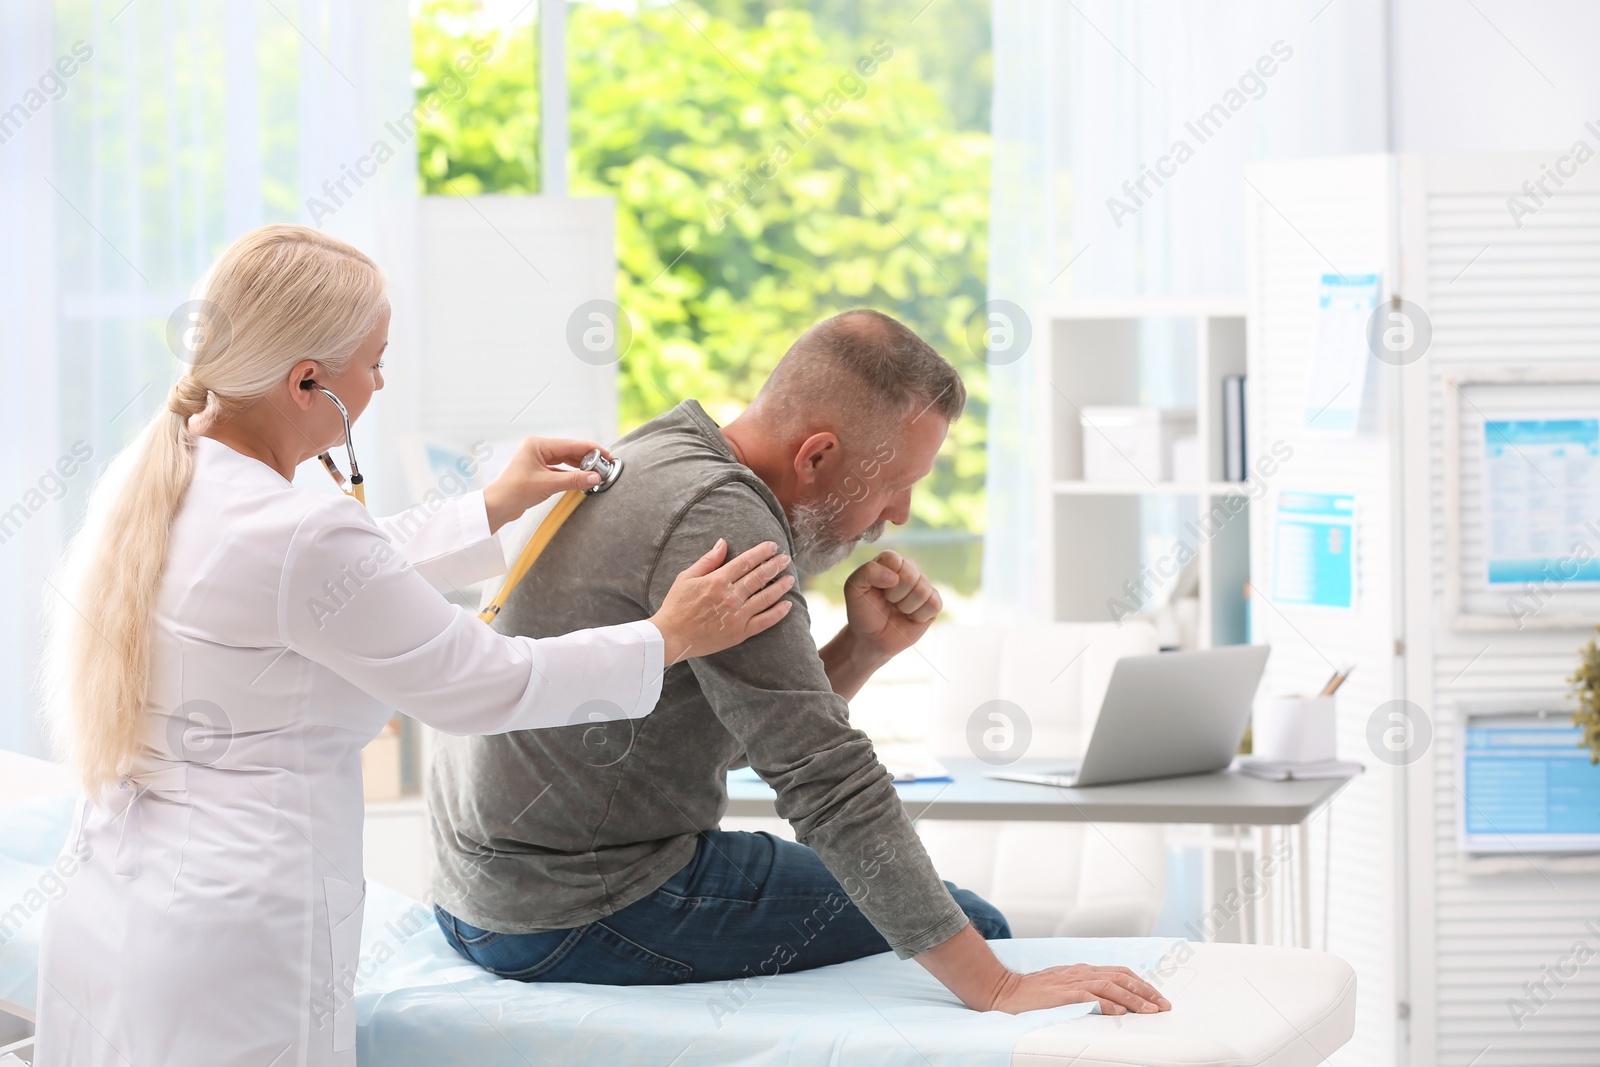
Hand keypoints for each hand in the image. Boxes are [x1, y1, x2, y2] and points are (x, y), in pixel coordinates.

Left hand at [482, 437, 610, 533]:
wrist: (497, 507)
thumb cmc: (515, 491)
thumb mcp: (548, 484)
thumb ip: (574, 480)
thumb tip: (595, 477)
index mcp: (537, 444)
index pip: (571, 444)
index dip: (591, 450)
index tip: (607, 456)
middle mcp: (537, 449)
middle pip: (569, 451)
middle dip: (587, 459)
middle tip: (604, 467)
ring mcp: (537, 460)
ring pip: (565, 461)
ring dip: (580, 467)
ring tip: (596, 473)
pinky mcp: (538, 471)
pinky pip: (560, 469)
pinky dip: (571, 474)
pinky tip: (581, 479)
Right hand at [650, 540, 795, 664]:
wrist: (671, 636)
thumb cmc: (676, 606)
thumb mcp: (686, 577)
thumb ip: (707, 560)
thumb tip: (723, 543)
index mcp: (717, 581)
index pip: (746, 562)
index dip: (761, 552)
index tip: (772, 546)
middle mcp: (730, 597)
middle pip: (759, 577)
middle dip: (775, 565)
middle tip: (786, 558)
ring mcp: (737, 616)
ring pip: (766, 597)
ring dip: (780, 586)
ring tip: (790, 578)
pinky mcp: (740, 633)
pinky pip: (764, 622)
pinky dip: (778, 613)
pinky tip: (788, 605)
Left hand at [840, 550, 941, 664]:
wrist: (872, 638)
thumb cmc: (863, 611)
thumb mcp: (853, 588)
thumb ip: (867, 572)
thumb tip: (895, 578)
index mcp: (889, 562)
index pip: (893, 559)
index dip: (883, 577)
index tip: (876, 589)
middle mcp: (908, 570)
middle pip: (910, 574)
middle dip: (894, 594)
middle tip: (887, 601)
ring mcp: (922, 586)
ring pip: (922, 591)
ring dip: (905, 606)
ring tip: (897, 610)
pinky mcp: (933, 603)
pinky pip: (934, 604)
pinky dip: (918, 616)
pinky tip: (910, 617)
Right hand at [912, 922, 1170, 1016]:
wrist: (1003, 990)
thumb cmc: (1031, 993)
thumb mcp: (1062, 986)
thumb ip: (1083, 989)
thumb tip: (1110, 1002)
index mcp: (1082, 971)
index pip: (1119, 972)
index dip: (1141, 984)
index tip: (1157, 997)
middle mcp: (1081, 972)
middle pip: (1122, 977)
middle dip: (1146, 991)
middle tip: (1164, 1005)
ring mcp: (1072, 982)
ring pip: (1112, 986)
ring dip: (1134, 999)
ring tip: (1151, 1010)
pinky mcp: (1063, 994)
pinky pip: (1090, 997)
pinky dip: (1107, 1003)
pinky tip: (1119, 1012)